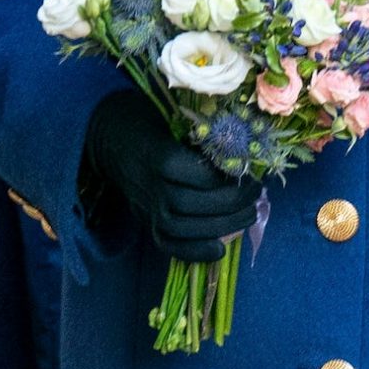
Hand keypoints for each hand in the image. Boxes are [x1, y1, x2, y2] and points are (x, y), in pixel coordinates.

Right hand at [84, 88, 259, 259]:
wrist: (112, 142)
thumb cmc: (151, 123)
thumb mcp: (173, 116)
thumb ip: (202, 134)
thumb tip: (243, 154)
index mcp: (155, 153)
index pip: (190, 173)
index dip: (222, 177)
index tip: (245, 171)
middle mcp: (148, 185)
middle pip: (188, 203)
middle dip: (230, 203)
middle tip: (256, 193)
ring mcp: (146, 207)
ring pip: (181, 227)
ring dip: (221, 226)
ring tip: (249, 215)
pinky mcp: (146, 222)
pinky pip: (168, 245)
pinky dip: (194, 252)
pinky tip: (220, 249)